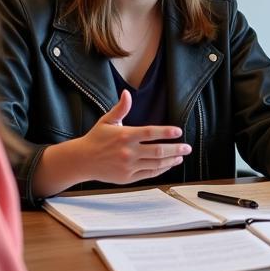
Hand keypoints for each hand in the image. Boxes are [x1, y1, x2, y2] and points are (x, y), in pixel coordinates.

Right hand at [33, 90, 191, 195]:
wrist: (82, 160)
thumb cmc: (96, 138)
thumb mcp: (107, 121)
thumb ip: (120, 108)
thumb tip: (127, 93)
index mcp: (125, 135)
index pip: (150, 133)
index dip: (166, 132)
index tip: (178, 132)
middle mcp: (128, 151)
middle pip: (158, 151)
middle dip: (176, 149)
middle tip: (187, 147)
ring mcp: (128, 166)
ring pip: (156, 164)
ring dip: (171, 160)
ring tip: (181, 156)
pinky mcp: (127, 177)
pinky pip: (149, 173)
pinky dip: (161, 169)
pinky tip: (168, 164)